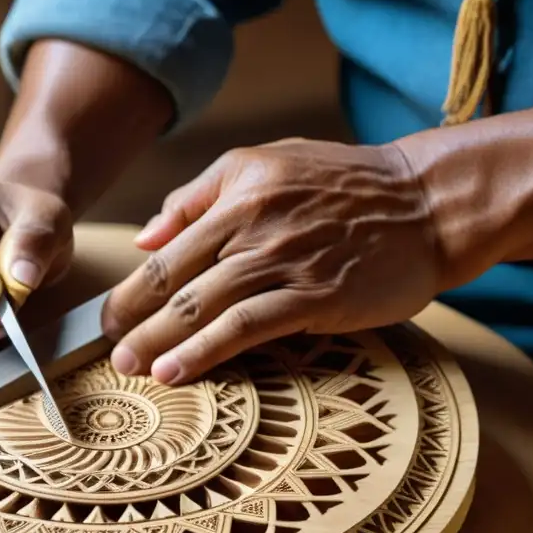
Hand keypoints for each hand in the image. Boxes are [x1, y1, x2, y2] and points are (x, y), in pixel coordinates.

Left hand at [102, 139, 445, 383]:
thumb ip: (199, 196)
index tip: (108, 316)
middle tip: (107, 351)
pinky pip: (246, 327)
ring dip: (159, 342)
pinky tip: (177, 371)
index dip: (131, 288)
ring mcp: (283, 261)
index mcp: (236, 192)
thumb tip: (145, 237)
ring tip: (130, 368)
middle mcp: (252, 225)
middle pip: (175, 281)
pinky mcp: (314, 296)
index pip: (167, 249)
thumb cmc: (344, 183)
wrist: (425, 202)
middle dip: (132, 320)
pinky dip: (205, 352)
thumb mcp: (266, 162)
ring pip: (203, 307)